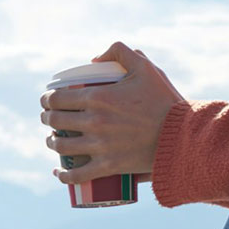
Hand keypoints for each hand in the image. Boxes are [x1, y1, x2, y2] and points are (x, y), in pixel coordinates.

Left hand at [40, 41, 184, 185]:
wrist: (181, 135)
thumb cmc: (164, 100)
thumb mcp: (145, 68)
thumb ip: (120, 52)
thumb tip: (94, 59)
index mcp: (99, 97)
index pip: (58, 98)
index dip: (47, 99)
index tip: (48, 100)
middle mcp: (94, 122)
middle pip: (56, 122)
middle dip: (47, 119)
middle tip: (50, 118)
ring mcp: (100, 147)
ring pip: (62, 147)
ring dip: (51, 143)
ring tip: (53, 140)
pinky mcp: (108, 167)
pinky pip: (77, 175)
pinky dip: (63, 176)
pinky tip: (59, 173)